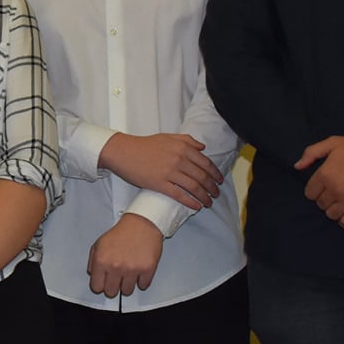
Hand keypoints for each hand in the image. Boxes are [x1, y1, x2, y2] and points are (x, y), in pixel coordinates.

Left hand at [87, 212, 164, 297]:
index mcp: (101, 261)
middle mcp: (115, 267)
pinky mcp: (147, 270)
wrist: (141, 224)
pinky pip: (143, 286)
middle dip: (113, 286)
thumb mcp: (99, 244)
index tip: (105, 281)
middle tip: (117, 278)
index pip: (96, 287)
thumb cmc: (121, 233)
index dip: (100, 285)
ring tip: (129, 272)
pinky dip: (141, 280)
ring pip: (127, 291)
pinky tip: (139, 270)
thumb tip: (93, 275)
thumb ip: (92, 261)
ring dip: (127, 284)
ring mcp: (132, 269)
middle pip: (111, 292)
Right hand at [99, 132, 223, 209]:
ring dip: (204, 197)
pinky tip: (195, 206)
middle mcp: (178, 159)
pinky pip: (179, 195)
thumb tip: (203, 147)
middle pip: (202, 176)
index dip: (215, 173)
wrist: (123, 152)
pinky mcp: (159, 184)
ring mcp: (169, 172)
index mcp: (182, 147)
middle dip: (212, 188)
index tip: (219, 181)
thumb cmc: (144, 145)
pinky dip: (190, 202)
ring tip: (208, 203)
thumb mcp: (167, 137)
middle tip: (216, 194)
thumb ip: (187, 140)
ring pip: (193, 187)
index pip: (205, 163)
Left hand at [298, 132, 343, 223]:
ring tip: (343, 202)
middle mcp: (334, 189)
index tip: (324, 188)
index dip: (316, 191)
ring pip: (332, 214)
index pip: (310, 194)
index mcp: (325, 174)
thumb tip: (297, 167)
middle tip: (336, 194)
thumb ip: (311, 153)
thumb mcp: (333, 143)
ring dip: (335, 210)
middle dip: (326, 199)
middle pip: (321, 204)